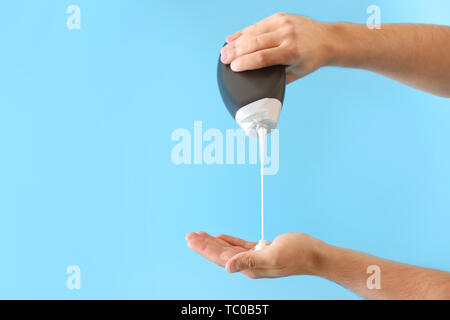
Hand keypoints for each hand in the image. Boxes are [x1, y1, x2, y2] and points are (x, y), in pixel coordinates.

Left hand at [185, 231, 324, 278]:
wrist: (315, 255)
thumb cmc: (298, 255)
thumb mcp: (272, 256)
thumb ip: (248, 261)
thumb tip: (227, 267)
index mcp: (249, 267)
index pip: (221, 257)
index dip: (204, 248)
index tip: (191, 239)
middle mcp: (249, 264)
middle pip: (221, 253)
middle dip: (204, 244)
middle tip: (189, 235)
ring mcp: (255, 258)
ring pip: (229, 249)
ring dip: (214, 242)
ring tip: (199, 235)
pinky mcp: (262, 250)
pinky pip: (240, 245)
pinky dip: (229, 240)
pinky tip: (220, 237)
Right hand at [220, 13, 335, 82]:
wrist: (328, 39)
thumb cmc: (311, 59)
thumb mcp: (296, 73)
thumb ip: (277, 77)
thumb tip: (258, 84)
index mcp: (292, 52)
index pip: (262, 58)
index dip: (245, 63)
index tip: (233, 67)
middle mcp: (287, 35)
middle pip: (254, 44)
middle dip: (235, 52)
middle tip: (223, 59)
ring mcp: (283, 23)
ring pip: (253, 33)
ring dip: (236, 42)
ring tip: (224, 50)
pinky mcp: (280, 17)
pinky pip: (258, 25)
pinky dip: (244, 32)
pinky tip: (233, 38)